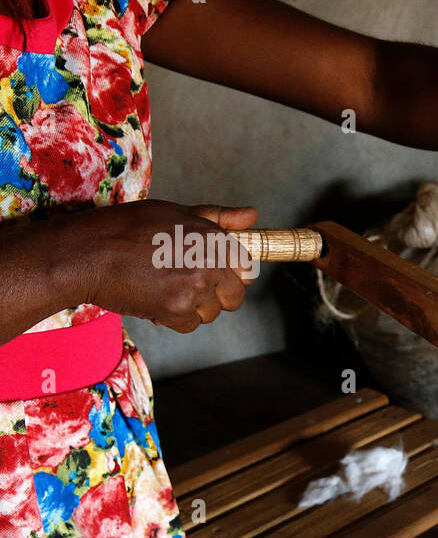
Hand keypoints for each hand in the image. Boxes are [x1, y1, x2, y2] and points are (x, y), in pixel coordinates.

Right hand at [54, 200, 259, 332]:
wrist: (87, 254)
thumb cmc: (126, 228)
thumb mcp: (175, 213)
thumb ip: (218, 218)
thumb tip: (252, 215)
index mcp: (213, 239)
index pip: (247, 268)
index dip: (232, 272)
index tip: (217, 273)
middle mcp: (209, 265)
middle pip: (235, 296)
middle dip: (217, 294)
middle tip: (189, 283)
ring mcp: (194, 290)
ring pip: (211, 312)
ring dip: (194, 306)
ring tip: (167, 287)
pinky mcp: (176, 311)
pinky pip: (190, 325)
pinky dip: (175, 318)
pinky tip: (156, 299)